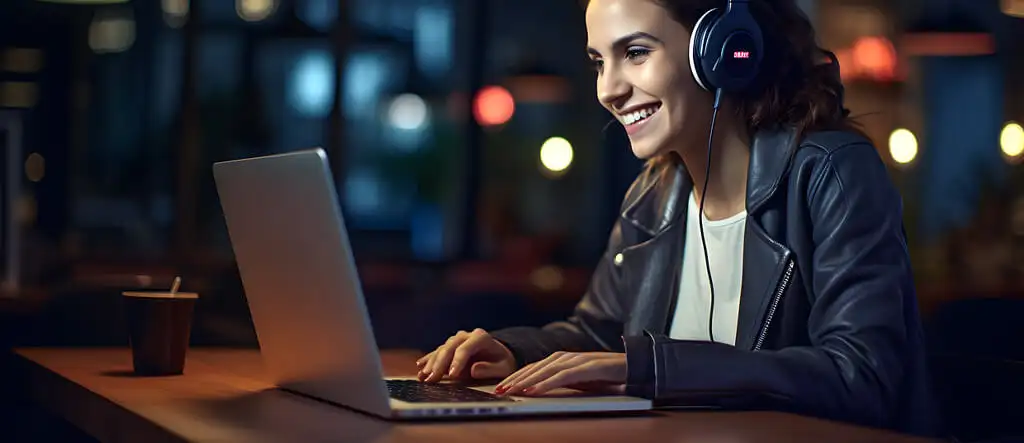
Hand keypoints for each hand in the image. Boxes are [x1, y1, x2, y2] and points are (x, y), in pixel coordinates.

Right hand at [416, 329, 516, 382]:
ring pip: (442, 349)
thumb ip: (490, 369)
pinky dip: (429, 360)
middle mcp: (467, 336)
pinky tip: (420, 367)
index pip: (466, 348)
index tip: (451, 375)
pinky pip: (438, 352)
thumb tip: (473, 369)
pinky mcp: (451, 347)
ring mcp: (457, 340)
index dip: (457, 362)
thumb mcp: (503, 368)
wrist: (500, 356)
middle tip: (432, 378)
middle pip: (450, 347)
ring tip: (424, 376)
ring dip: (432, 363)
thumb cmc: (503, 362)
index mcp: (481, 337)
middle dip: (440, 363)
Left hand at [495, 351, 626, 396]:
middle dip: (515, 379)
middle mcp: (565, 357)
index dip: (515, 377)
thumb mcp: (577, 381)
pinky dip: (546, 384)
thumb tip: (537, 391)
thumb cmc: (605, 376)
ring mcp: (576, 361)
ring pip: (545, 371)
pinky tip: (535, 391)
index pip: (532, 368)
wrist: (634, 366)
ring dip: (526, 381)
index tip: (500, 387)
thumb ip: (559, 382)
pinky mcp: (588, 368)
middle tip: (498, 391)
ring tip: (511, 391)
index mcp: (561, 360)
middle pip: (534, 368)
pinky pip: (563, 377)